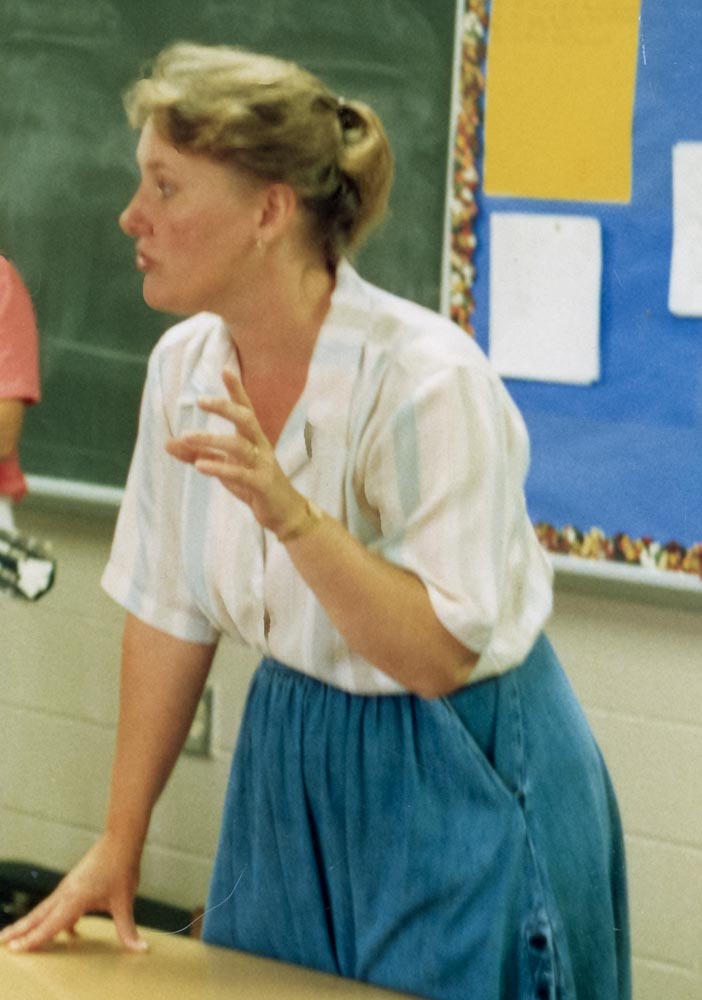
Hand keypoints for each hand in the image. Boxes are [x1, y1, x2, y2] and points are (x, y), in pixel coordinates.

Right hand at [0, 834, 145, 952]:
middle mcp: (66, 893)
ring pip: (44, 909)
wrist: (121, 840)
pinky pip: (57, 904)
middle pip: (38, 916)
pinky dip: (52, 917)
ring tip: (16, 935)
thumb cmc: (121, 868)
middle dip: (20, 930)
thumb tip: (140, 948)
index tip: (15, 949)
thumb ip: (127, 928)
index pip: (50, 925)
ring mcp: (68, 886)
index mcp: (74, 899)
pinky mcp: (74, 882)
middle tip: (1, 942)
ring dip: (30, 922)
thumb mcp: (124, 901)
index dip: (33, 940)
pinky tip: (67, 930)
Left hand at [165, 368, 306, 536]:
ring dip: (211, 439)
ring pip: (238, 446)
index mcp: (253, 438)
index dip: (237, 390)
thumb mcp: (224, 467)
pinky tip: (199, 465)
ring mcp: (263, 464)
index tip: (226, 370)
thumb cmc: (253, 484)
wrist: (283, 512)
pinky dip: (219, 467)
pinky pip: (240, 473)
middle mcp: (260, 446)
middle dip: (225, 407)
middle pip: (246, 419)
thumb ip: (197, 454)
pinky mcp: (262, 484)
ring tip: (186, 437)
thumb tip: (168, 443)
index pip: (245, 409)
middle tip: (200, 400)